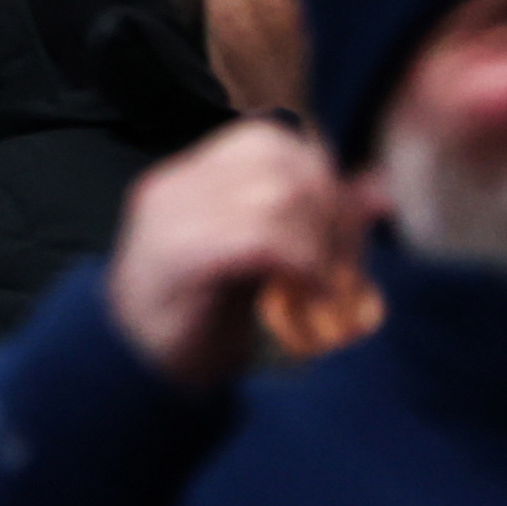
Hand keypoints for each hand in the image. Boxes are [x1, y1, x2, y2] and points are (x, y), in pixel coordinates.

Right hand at [106, 120, 365, 390]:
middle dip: (329, 209)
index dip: (321, 178)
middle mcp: (178, 184)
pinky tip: (307, 295)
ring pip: (275, 193)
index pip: (269, 139)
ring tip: (325, 285)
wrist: (128, 366)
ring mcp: (174, 215)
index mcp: (191, 178)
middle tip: (343, 267)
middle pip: (279, 157)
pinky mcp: (181, 255)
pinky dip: (301, 263)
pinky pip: (259, 237)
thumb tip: (379, 191)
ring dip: (320, 242)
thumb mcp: (257, 263)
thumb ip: (307, 224)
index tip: (343, 235)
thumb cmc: (197, 319)